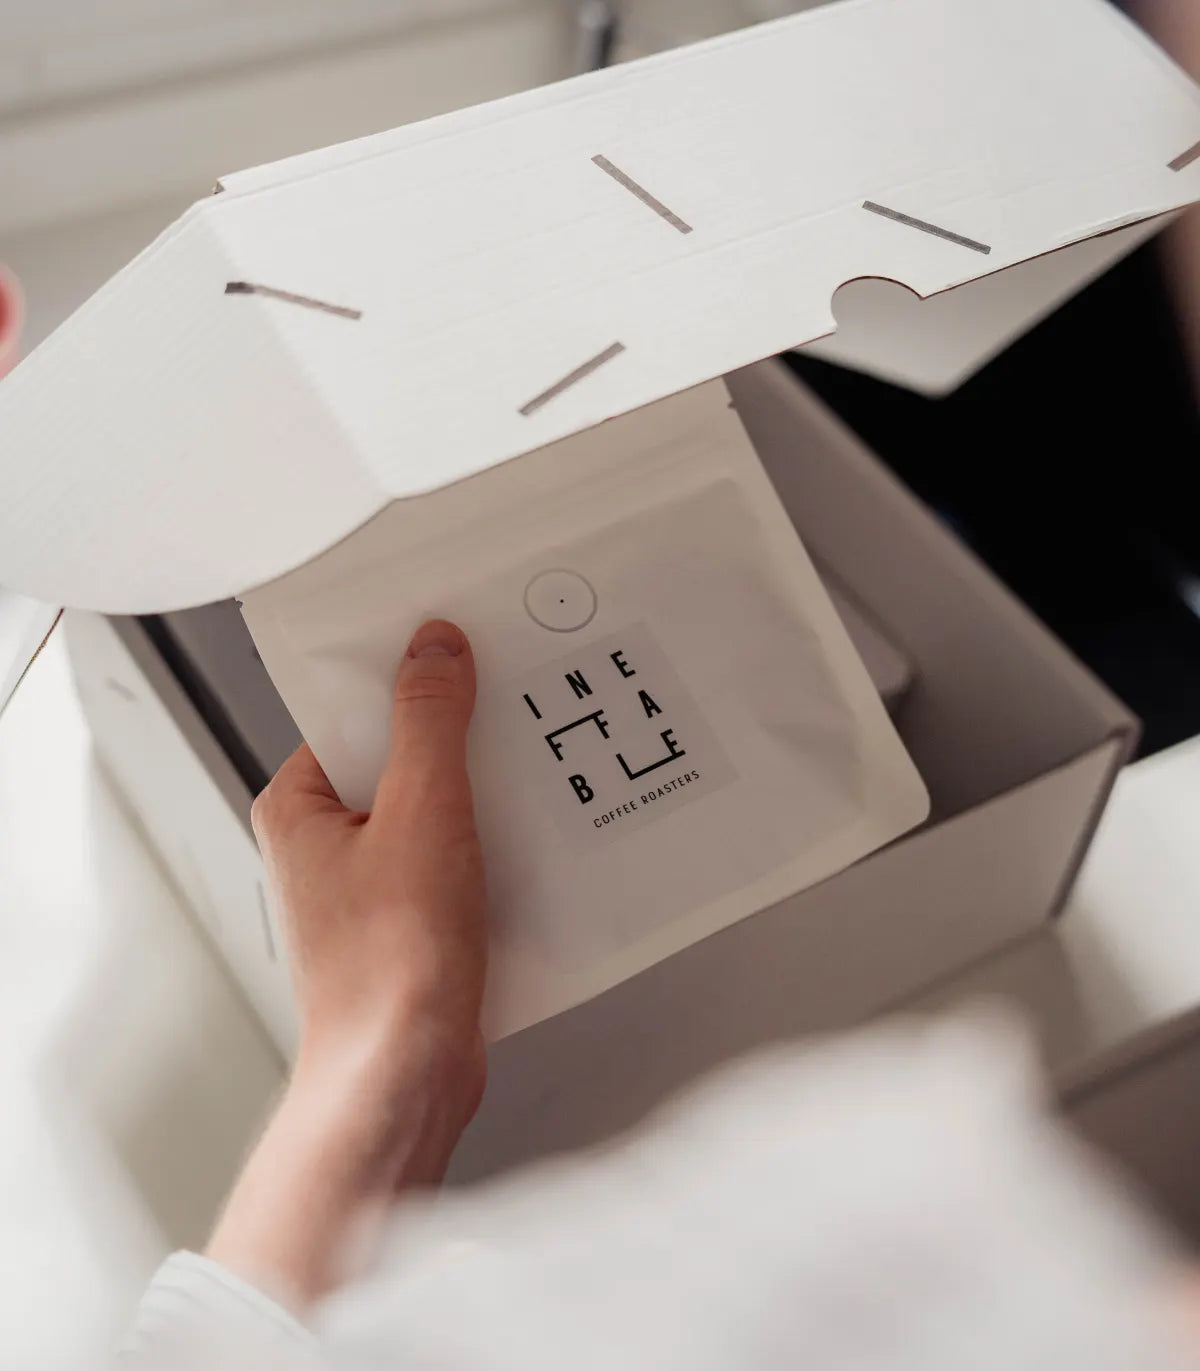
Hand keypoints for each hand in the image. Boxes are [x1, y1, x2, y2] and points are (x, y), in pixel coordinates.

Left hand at [207, 620, 486, 1307]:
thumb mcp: (421, 813)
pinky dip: (488, 854)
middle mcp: (324, 846)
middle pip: (399, 761)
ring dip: (480, 805)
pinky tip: (521, 856)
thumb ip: (428, 721)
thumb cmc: (389, 968)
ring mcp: (366, 888)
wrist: (406, 1076)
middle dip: (458, 750)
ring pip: (433, 814)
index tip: (461, 664)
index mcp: (298, 809)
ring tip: (518, 800)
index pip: (354, 716)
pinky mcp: (408, 922)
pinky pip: (453, 862)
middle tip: (504, 732)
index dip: (411, 687)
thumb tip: (433, 650)